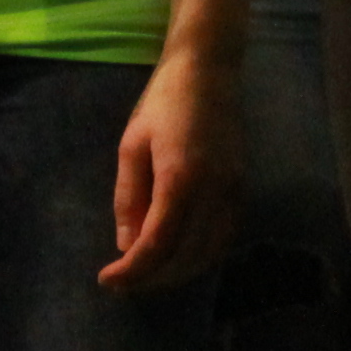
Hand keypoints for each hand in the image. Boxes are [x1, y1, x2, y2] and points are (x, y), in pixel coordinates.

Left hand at [98, 42, 241, 291]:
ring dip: (176, 273)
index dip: (132, 271)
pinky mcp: (243, 189)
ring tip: (146, 274)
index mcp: (181, 178)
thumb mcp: (132, 145)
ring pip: (208, 254)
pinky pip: (224, 239)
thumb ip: (129, 198)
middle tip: (123, 282)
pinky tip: (178, 257)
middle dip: (151, 278)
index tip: (107, 281)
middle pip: (185, 258)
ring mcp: (234, 192)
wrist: (210, 68)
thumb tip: (127, 245)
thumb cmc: (163, 101)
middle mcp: (214, 192)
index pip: (157, 245)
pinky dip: (201, 257)